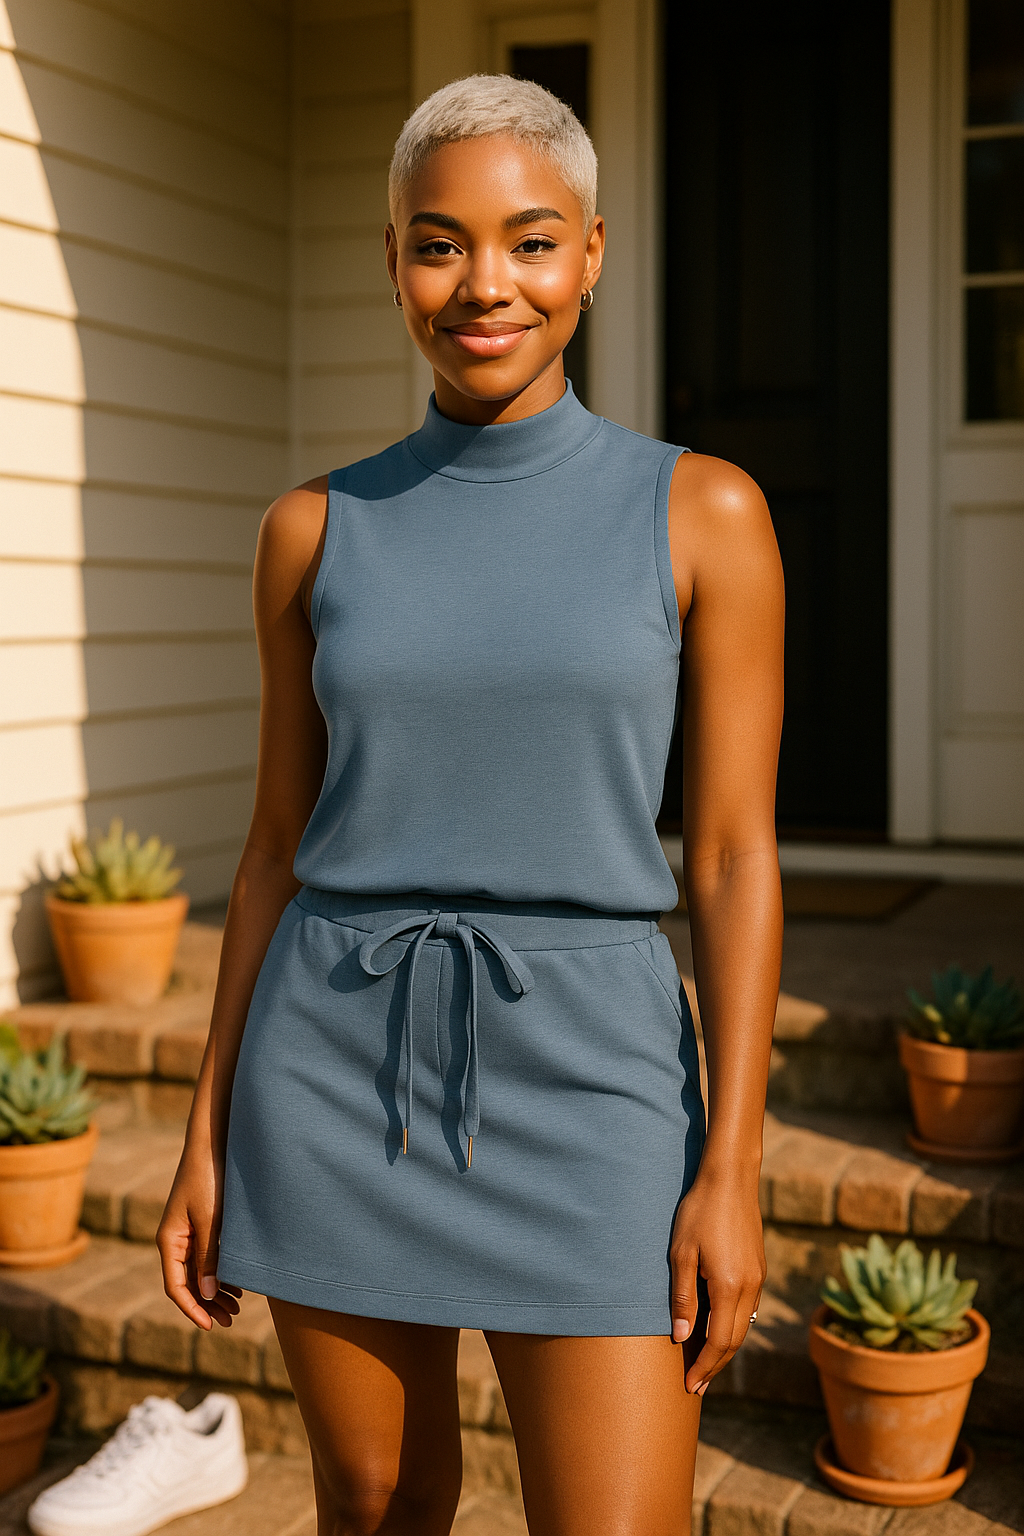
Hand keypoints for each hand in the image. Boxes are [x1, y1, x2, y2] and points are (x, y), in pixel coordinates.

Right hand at [157, 1144, 240, 1330]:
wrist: (213, 1143)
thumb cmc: (209, 1178)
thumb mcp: (210, 1220)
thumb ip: (209, 1257)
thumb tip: (208, 1294)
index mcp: (169, 1241)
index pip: (175, 1287)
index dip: (192, 1309)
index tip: (211, 1326)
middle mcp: (175, 1240)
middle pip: (187, 1283)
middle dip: (207, 1304)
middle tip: (231, 1321)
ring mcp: (188, 1232)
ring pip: (198, 1272)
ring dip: (215, 1291)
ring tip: (238, 1307)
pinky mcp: (202, 1224)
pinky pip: (207, 1257)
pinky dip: (220, 1272)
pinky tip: (237, 1283)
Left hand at [669, 1166, 765, 1394]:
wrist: (730, 1179)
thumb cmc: (699, 1212)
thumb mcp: (681, 1253)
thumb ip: (683, 1297)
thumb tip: (681, 1338)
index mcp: (729, 1286)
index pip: (718, 1342)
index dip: (704, 1366)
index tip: (690, 1386)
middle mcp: (750, 1287)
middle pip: (735, 1340)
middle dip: (715, 1366)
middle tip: (696, 1387)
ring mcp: (758, 1277)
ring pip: (745, 1325)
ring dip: (726, 1348)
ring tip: (705, 1364)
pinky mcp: (759, 1267)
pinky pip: (748, 1308)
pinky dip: (734, 1327)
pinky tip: (719, 1329)